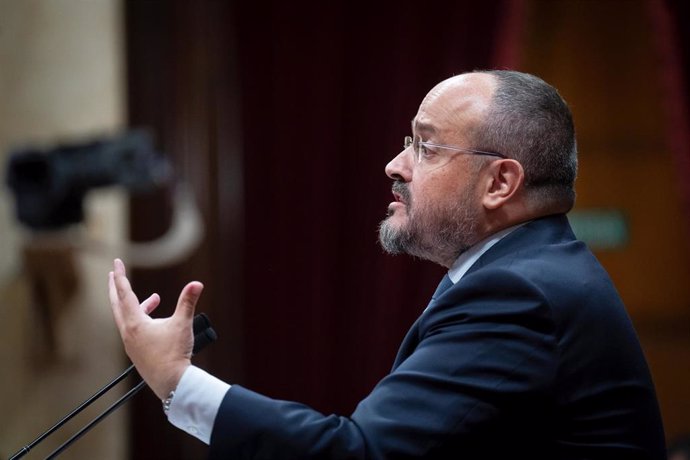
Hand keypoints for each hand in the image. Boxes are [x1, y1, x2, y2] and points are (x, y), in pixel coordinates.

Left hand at [108, 258, 203, 398]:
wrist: (172, 382)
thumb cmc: (175, 354)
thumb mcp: (182, 324)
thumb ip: (187, 302)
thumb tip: (196, 284)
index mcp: (135, 323)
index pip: (125, 293)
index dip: (121, 276)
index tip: (117, 263)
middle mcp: (128, 332)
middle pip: (117, 305)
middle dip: (117, 288)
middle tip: (114, 275)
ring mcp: (131, 343)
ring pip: (127, 318)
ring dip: (136, 305)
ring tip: (154, 299)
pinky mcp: (137, 352)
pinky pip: (135, 329)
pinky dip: (142, 319)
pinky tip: (157, 322)